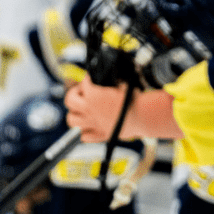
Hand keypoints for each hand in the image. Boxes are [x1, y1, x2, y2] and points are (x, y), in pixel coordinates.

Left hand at [64, 75, 181, 141]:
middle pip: (69, 100)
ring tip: (83, 110)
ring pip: (71, 120)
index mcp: (93, 95)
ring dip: (75, 113)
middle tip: (84, 92)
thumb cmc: (135, 98)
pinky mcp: (100, 135)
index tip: (93, 78)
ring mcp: (92, 123)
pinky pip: (84, 136)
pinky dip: (84, 131)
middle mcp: (89, 110)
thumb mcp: (123, 82)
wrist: (144, 116)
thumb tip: (109, 76)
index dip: (89, 79)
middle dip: (75, 94)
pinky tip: (91, 125)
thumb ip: (111, 79)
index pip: (84, 83)